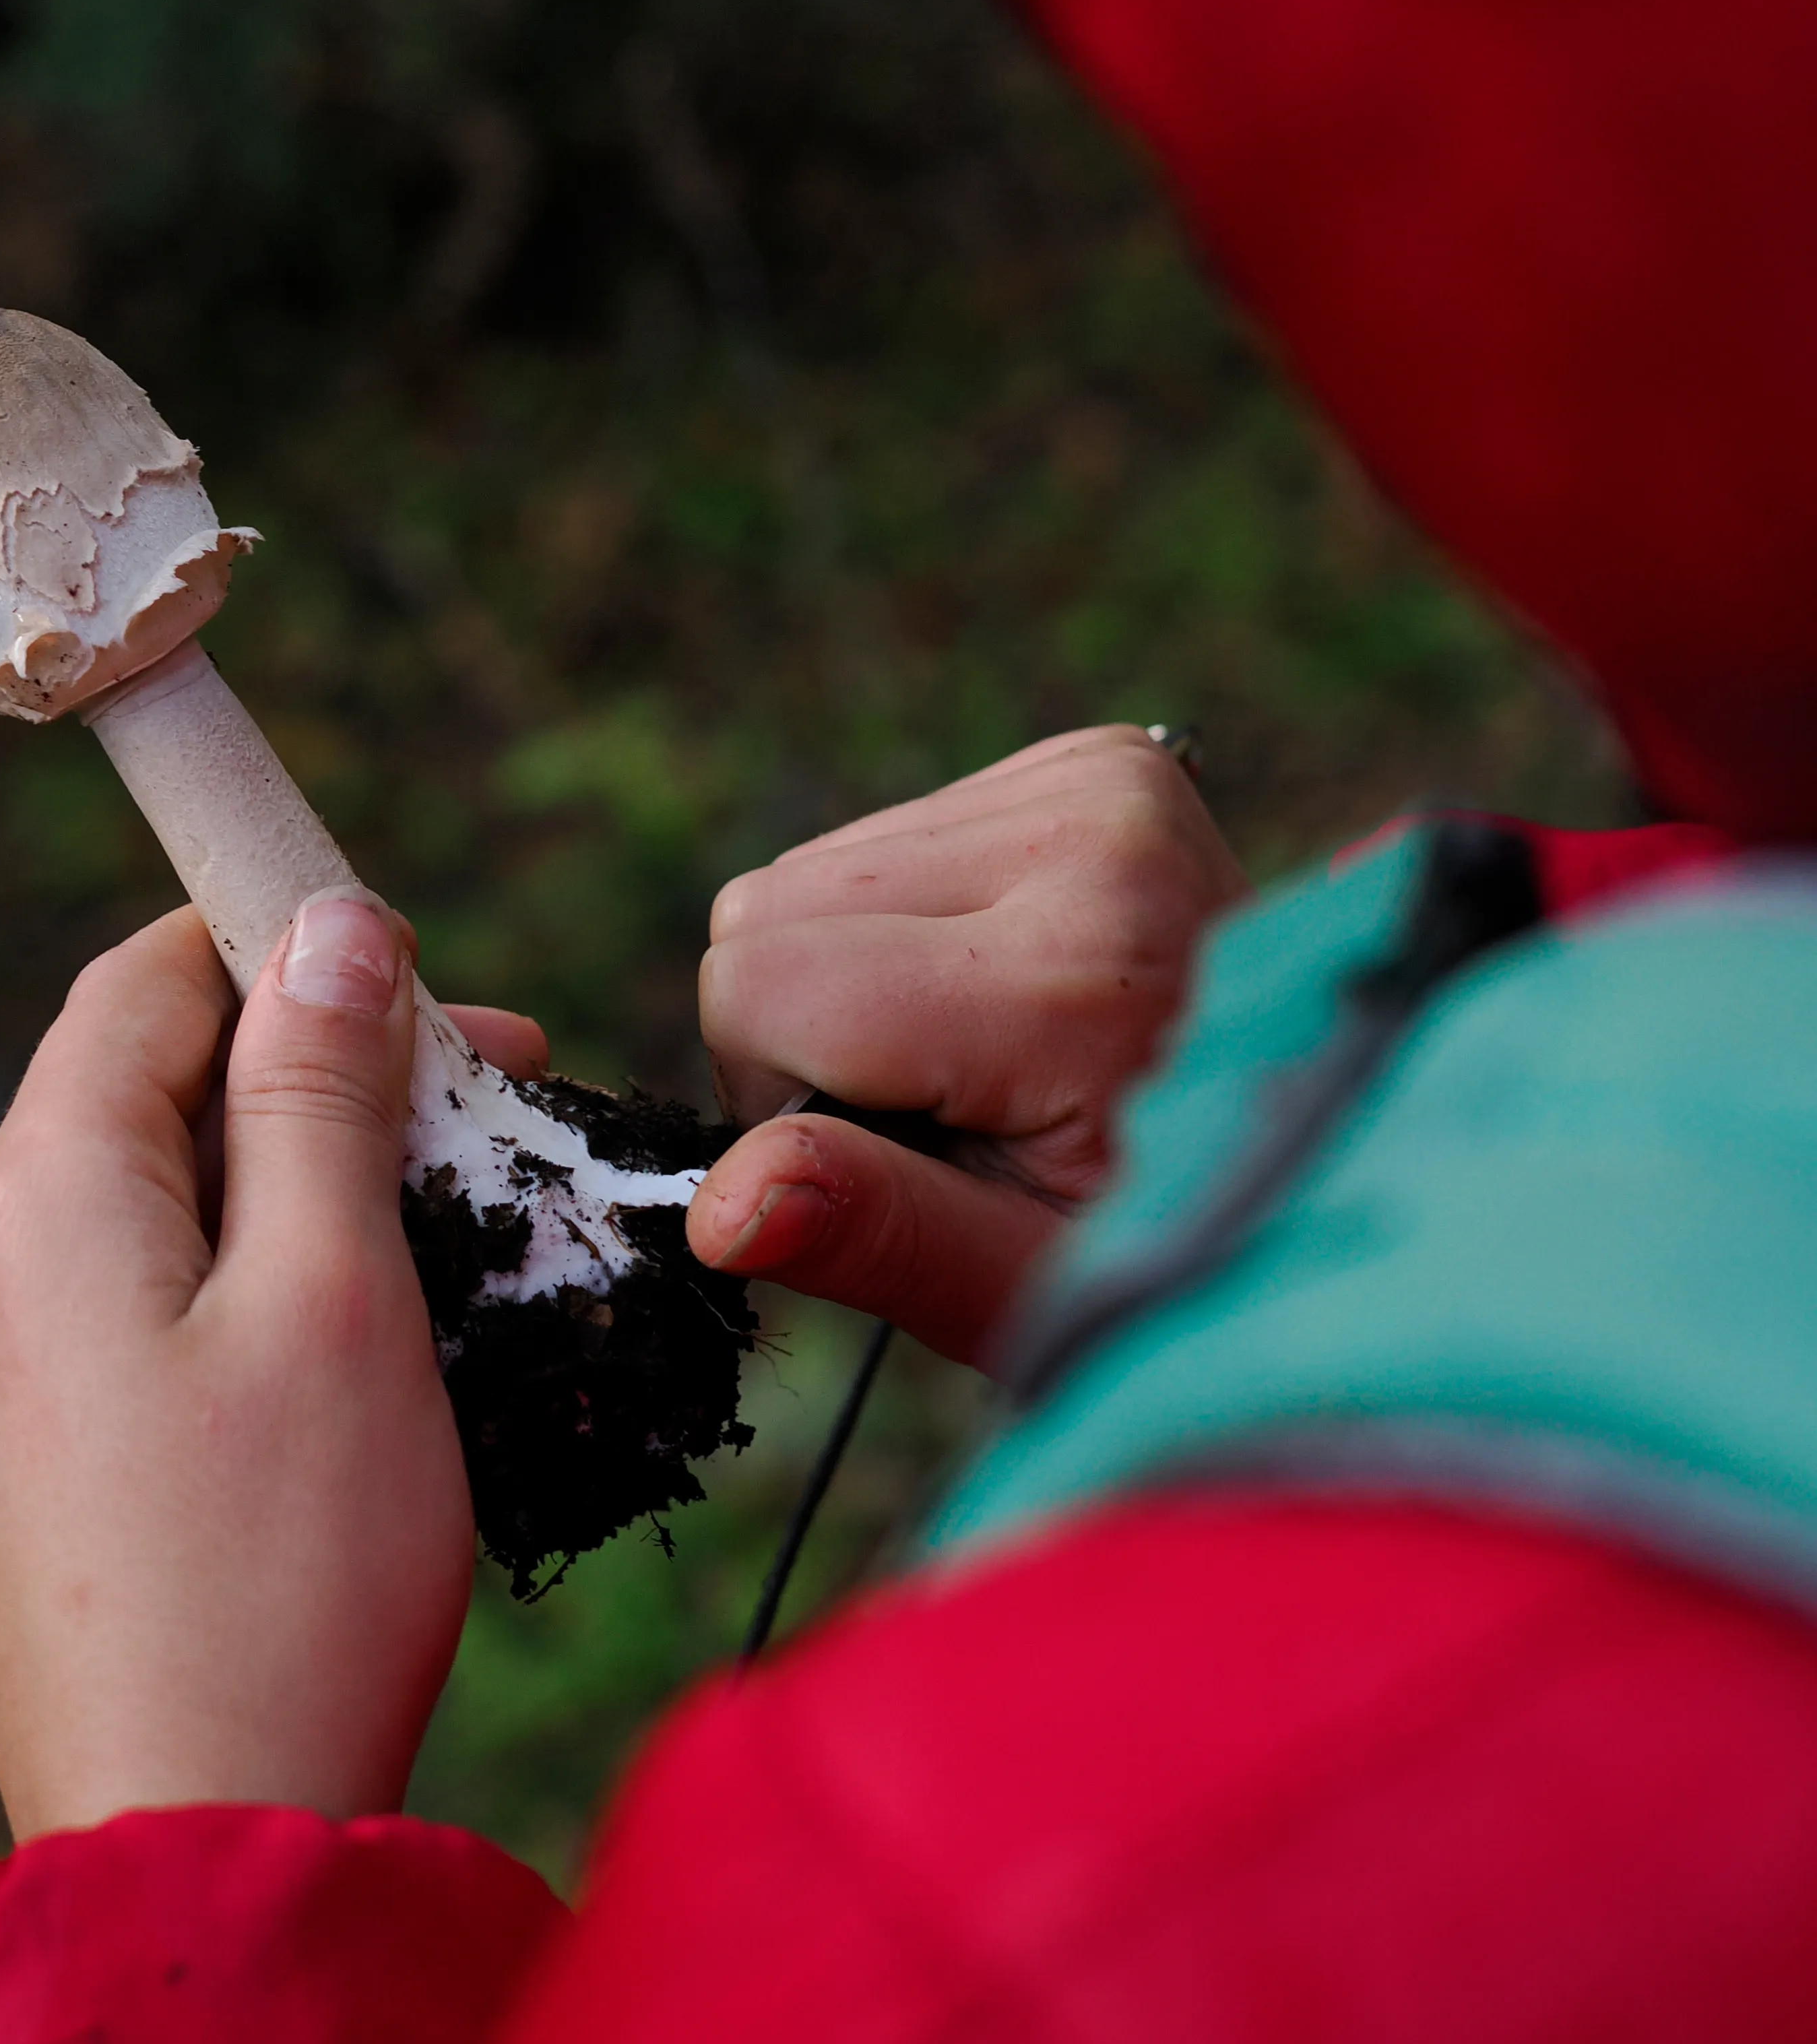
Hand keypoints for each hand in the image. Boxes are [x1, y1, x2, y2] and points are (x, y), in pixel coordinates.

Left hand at [0, 894, 495, 1840]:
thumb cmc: (288, 1572)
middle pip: (149, 1102)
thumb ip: (319, 1091)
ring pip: (146, 1222)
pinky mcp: (7, 1491)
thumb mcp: (336, 1292)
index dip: (291, 950)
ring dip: (288, 1200)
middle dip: (317, 1085)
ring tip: (444, 1246)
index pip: (147, 983)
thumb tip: (328, 925)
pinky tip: (345, 1370)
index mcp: (31, 1201)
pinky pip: (122, 1333)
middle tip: (489, 1116)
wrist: (193, 1863)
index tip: (434, 989)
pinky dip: (233, 1306)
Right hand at [688, 726, 1245, 1360]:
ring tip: (997, 1053)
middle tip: (956, 1108)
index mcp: (1071, 974)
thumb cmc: (1156, 1242)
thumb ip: (870, 1228)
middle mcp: (1090, 836)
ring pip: (813, 867)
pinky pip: (888, 832)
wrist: (1329, 1150)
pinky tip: (1013, 988)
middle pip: (768, 909)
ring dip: (864, 971)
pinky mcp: (1095, 758)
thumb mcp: (1015, 1285)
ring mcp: (1099, 780)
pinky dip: (917, 921)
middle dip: (814, 1027)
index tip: (902, 1157)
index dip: (781, 1095)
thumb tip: (715, 1206)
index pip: (761, 981)